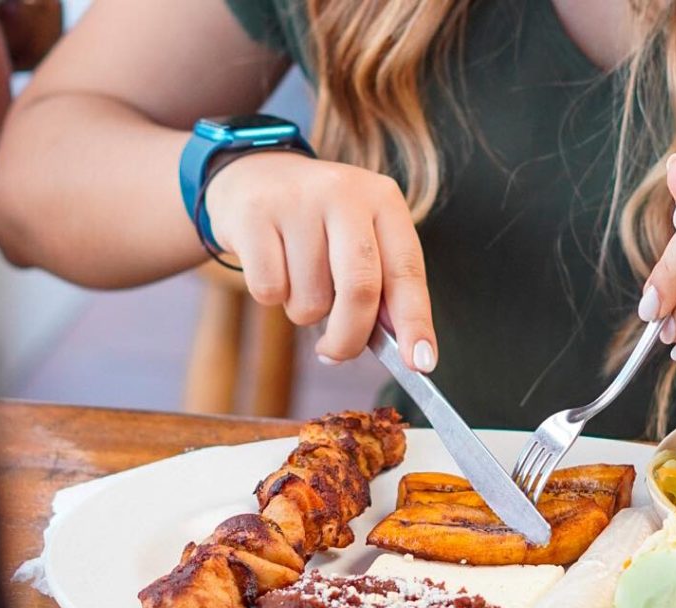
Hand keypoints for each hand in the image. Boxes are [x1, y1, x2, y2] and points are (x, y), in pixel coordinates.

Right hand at [205, 152, 436, 370]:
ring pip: (311, 299)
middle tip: (335, 353)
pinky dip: (272, 297)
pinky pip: (270, 290)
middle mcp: (345, 193)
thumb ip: (383, 289)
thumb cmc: (319, 226)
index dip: (415, 323)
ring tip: (298, 279)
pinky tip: (273, 267)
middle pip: (360, 290)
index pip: (407, 271)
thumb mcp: (361, 242)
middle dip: (350, 337)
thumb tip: (402, 350)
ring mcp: (298, 200)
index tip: (421, 363)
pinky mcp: (254, 214)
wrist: (255, 175)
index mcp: (384, 201)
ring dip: (304, 312)